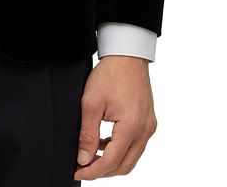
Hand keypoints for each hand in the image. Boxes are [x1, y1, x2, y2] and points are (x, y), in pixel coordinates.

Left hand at [74, 55, 157, 179]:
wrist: (127, 54)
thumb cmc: (110, 73)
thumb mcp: (91, 102)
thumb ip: (87, 133)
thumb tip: (83, 158)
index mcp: (132, 126)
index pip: (112, 161)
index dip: (93, 171)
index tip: (77, 171)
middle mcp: (145, 130)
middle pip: (125, 165)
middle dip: (103, 170)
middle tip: (83, 167)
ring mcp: (149, 126)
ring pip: (132, 158)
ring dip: (112, 161)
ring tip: (91, 156)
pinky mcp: (149, 122)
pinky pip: (136, 145)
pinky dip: (120, 150)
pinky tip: (104, 143)